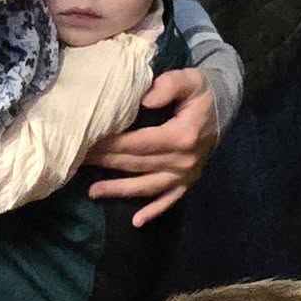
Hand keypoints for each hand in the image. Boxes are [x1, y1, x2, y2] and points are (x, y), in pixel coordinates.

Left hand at [86, 67, 218, 223]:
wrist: (223, 106)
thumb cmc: (201, 92)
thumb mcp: (189, 79)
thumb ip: (168, 85)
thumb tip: (145, 101)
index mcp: (181, 135)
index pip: (138, 143)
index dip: (112, 144)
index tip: (88, 142)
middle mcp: (183, 160)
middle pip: (137, 164)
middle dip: (106, 163)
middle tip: (78, 161)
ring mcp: (186, 173)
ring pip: (147, 186)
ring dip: (119, 190)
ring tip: (92, 192)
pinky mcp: (189, 181)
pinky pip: (170, 199)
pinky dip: (154, 211)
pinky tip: (136, 222)